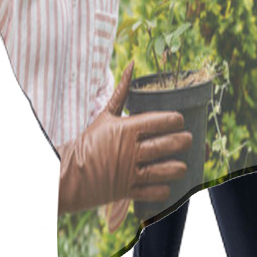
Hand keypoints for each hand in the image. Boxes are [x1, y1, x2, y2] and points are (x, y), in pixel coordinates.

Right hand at [57, 61, 192, 215]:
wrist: (67, 172)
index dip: (173, 120)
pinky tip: (168, 186)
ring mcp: (127, 172)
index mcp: (125, 129)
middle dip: (181, 142)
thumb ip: (122, 91)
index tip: (181, 120)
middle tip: (189, 139)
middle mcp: (128, 150)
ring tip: (184, 166)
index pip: (156, 122)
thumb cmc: (89, 140)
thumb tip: (131, 64)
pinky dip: (161, 190)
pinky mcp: (124, 191)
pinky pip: (148, 192)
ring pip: (159, 170)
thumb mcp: (105, 114)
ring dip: (175, 168)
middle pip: (162, 145)